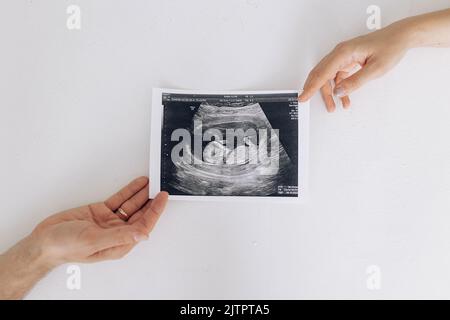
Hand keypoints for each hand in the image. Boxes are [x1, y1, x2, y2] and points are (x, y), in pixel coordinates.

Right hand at [29, 176, 167, 265]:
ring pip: (131, 205)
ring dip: (142, 194)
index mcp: (119, 244)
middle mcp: (117, 233)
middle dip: (152, 202)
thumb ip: (119, 237)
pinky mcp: (101, 212)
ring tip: (153, 182)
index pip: (143, 226)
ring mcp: (109, 222)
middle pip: (141, 215)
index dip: (155, 212)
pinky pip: (119, 200)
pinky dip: (129, 191)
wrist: (43, 240)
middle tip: (162, 187)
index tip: (163, 198)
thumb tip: (143, 235)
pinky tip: (138, 184)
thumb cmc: (64, 247)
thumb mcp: (94, 241)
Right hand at [299, 22, 411, 111]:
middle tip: (308, 102)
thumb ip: (356, 81)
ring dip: (329, 92)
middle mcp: (341, 53)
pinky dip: (338, 87)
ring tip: (334, 106)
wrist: (401, 37)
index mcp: (344, 52)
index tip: (303, 96)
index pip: (322, 72)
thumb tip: (339, 91)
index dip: (311, 87)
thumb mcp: (376, 69)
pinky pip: (337, 75)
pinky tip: (344, 97)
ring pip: (328, 76)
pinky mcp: (348, 60)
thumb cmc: (390, 47)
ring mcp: (343, 56)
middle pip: (321, 73)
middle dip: (315, 90)